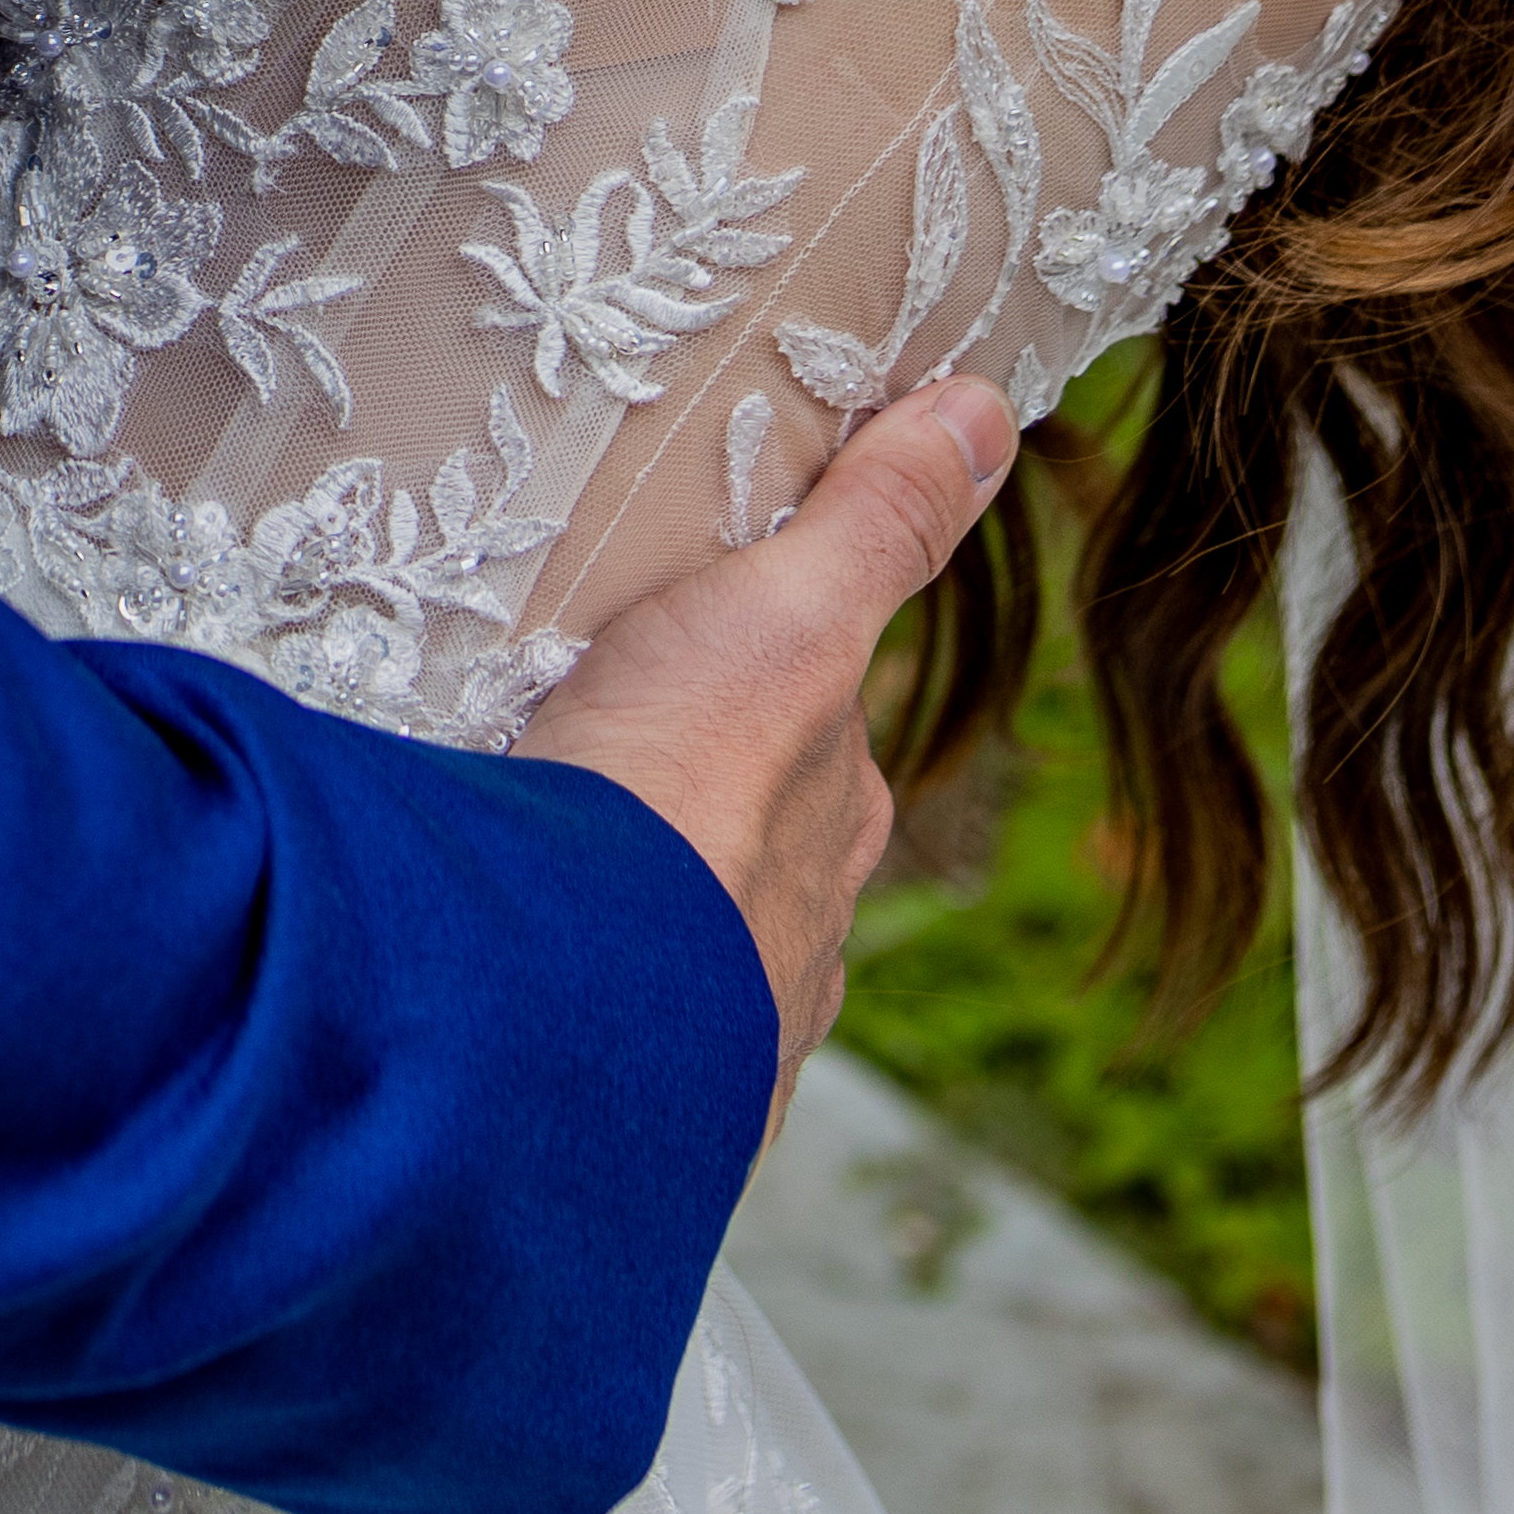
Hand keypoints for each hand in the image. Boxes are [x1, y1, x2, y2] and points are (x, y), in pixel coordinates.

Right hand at [527, 381, 1016, 1141]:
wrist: (564, 999)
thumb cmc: (683, 786)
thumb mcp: (783, 612)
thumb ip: (877, 519)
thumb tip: (988, 411)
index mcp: (839, 823)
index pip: (820, 745)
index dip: (762, 694)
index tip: (681, 663)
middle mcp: (799, 936)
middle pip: (753, 849)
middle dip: (690, 810)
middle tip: (591, 751)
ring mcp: (718, 1031)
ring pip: (681, 948)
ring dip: (630, 910)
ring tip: (539, 860)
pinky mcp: (632, 1103)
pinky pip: (610, 1033)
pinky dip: (580, 994)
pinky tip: (525, 964)